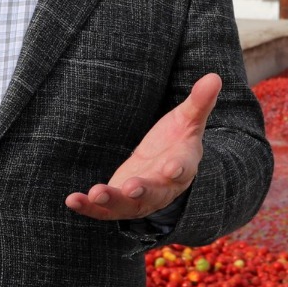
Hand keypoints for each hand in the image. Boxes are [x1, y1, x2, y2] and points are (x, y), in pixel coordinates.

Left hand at [65, 73, 219, 220]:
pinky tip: (72, 200)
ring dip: (111, 202)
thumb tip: (215, 76)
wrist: (165, 169)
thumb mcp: (189, 120)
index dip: (178, 169)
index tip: (172, 168)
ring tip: (95, 194)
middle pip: (154, 193)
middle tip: (131, 187)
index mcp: (182, 166)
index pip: (183, 169)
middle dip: (142, 191)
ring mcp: (139, 199)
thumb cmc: (177, 141)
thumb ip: (200, 102)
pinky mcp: (119, 202)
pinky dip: (89, 208)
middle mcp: (162, 187)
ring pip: (127, 206)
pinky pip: (104, 210)